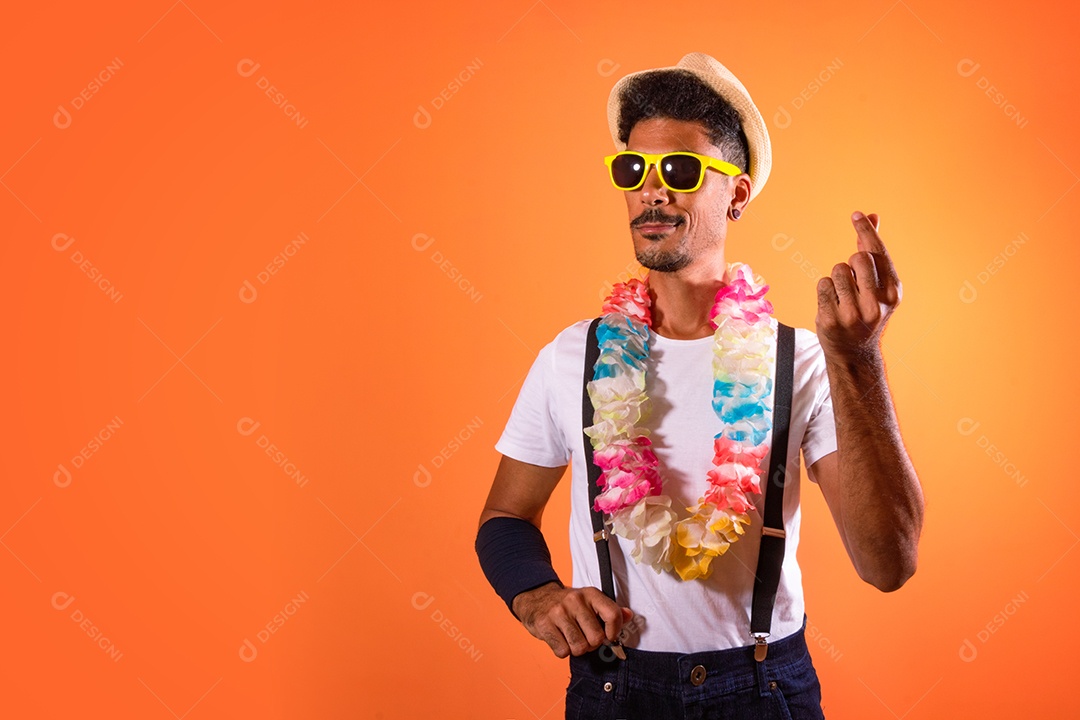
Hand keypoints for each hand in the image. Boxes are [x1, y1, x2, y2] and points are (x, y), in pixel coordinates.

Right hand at [512, 582, 633, 657]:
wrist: (537, 598)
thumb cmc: (567, 605)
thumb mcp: (590, 602)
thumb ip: (610, 610)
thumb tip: (629, 615)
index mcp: (590, 594)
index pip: (613, 615)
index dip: (614, 632)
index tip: (608, 636)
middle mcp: (575, 600)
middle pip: (596, 638)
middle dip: (592, 644)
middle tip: (584, 637)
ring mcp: (558, 612)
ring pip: (580, 647)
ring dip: (577, 649)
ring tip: (572, 638)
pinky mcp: (544, 624)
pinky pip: (562, 651)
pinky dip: (563, 650)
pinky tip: (560, 639)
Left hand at [816, 211, 902, 360]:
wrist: (854, 352)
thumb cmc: (866, 310)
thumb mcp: (877, 284)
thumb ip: (874, 251)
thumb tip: (872, 215)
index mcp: (892, 292)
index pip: (878, 253)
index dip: (866, 231)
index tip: (856, 214)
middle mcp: (876, 304)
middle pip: (857, 257)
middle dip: (851, 263)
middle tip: (853, 281)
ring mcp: (853, 314)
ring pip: (837, 270)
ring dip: (836, 279)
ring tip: (843, 297)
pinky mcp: (831, 320)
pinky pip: (822, 284)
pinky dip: (825, 290)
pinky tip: (832, 305)